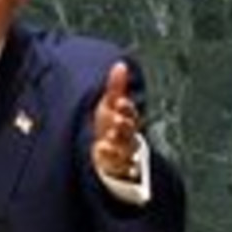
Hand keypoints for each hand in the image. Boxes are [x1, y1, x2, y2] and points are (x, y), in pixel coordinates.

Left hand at [92, 61, 142, 181]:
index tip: (120, 102)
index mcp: (127, 118)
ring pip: (125, 148)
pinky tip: (102, 151)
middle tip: (116, 120)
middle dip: (124, 125)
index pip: (130, 112)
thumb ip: (116, 86)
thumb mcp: (110, 104)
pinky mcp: (118, 166)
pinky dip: (111, 158)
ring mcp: (124, 151)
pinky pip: (118, 165)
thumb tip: (120, 65)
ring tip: (108, 138)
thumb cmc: (111, 122)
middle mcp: (128, 135)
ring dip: (118, 143)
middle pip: (129, 130)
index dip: (126, 108)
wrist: (111, 150)